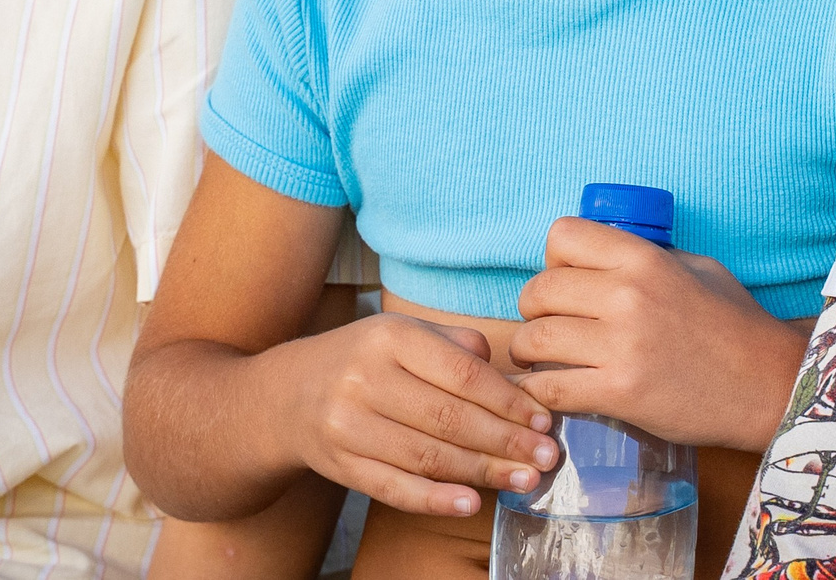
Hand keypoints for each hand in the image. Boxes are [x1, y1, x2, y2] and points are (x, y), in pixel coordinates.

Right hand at [284, 312, 558, 518]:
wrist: (289, 395)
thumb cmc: (364, 360)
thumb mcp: (404, 333)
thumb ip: (457, 347)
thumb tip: (511, 382)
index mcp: (389, 337)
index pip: (462, 374)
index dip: (508, 402)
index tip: (543, 421)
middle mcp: (364, 378)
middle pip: (449, 418)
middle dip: (506, 442)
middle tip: (546, 458)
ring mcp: (348, 425)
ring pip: (428, 456)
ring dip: (483, 473)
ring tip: (524, 480)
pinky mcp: (340, 465)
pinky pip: (395, 488)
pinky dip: (436, 499)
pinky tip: (471, 503)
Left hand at [511, 217, 812, 451]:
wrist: (768, 386)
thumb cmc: (735, 325)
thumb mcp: (696, 268)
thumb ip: (645, 258)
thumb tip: (596, 258)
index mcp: (643, 258)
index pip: (562, 236)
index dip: (554, 260)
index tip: (565, 282)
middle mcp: (626, 295)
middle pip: (539, 290)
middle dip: (535, 310)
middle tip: (549, 326)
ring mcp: (620, 346)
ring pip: (534, 340)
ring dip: (530, 353)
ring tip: (544, 361)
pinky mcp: (618, 393)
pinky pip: (549, 388)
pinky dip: (542, 392)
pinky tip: (557, 392)